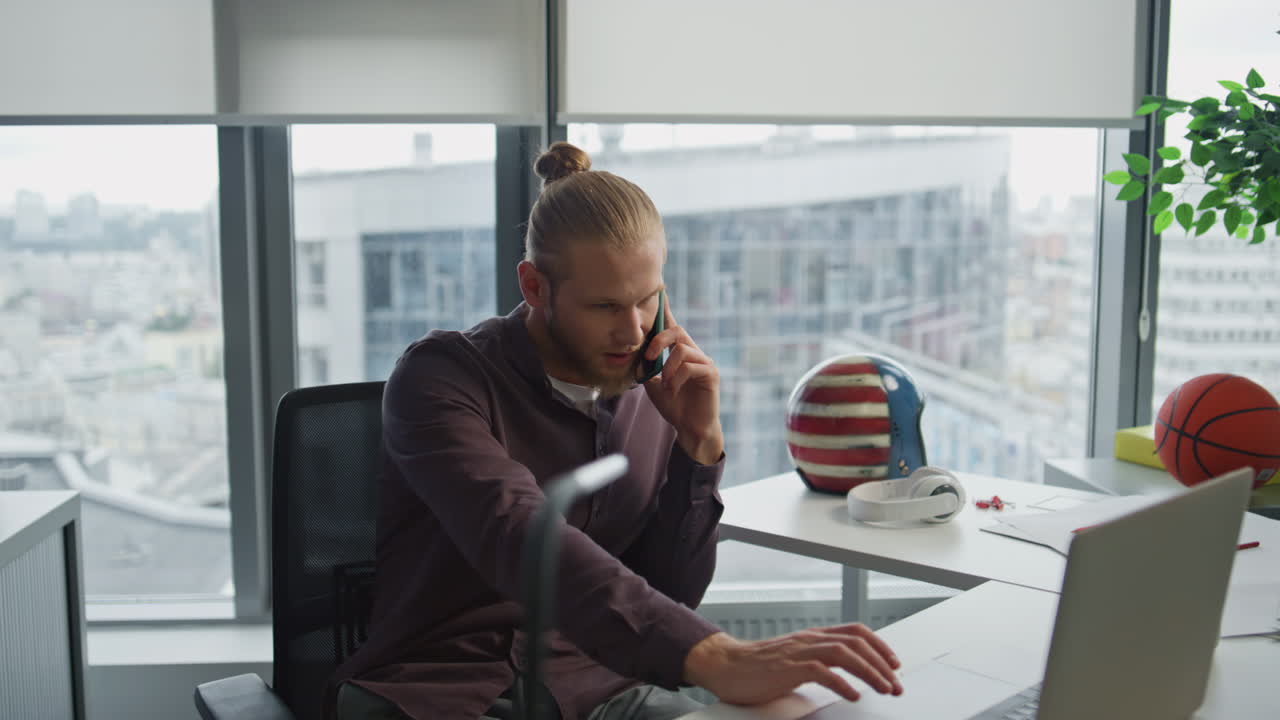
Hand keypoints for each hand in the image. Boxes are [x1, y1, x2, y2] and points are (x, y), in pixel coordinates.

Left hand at [641, 296, 722, 464]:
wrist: (690, 428)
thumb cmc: (674, 406)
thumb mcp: (653, 383)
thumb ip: (648, 366)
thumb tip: (636, 352)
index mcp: (680, 352)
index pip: (672, 326)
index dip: (665, 310)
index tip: (659, 291)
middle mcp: (694, 352)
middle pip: (677, 330)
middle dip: (659, 340)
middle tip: (649, 357)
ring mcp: (704, 362)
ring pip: (682, 349)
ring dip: (668, 367)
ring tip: (665, 384)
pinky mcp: (711, 374)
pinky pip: (690, 366)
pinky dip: (676, 378)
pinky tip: (674, 390)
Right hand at [683, 626, 902, 705]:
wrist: (725, 665)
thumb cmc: (757, 667)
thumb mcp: (794, 659)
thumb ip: (817, 661)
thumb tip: (845, 675)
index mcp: (812, 637)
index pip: (855, 632)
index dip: (879, 646)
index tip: (894, 664)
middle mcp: (809, 640)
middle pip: (855, 642)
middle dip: (882, 663)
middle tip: (896, 684)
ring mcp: (798, 652)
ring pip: (843, 653)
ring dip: (869, 672)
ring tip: (884, 689)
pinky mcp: (787, 668)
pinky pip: (821, 672)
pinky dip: (841, 683)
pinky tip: (853, 695)